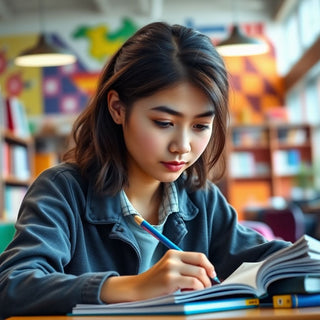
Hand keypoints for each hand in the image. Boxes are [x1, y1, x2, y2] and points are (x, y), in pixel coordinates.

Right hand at [100, 250, 215, 302]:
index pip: (199, 256)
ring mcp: (171, 268)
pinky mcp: (170, 280)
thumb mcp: (170, 270)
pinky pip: (194, 283)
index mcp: (174, 253)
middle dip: (209, 278)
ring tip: (198, 292)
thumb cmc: (156, 283)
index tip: (212, 276)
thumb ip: (185, 268)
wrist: (137, 289)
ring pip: (199, 274)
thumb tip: (209, 274)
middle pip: (201, 265)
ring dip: (204, 285)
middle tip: (207, 288)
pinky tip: (191, 294)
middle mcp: (173, 258)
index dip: (209, 266)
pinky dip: (198, 290)